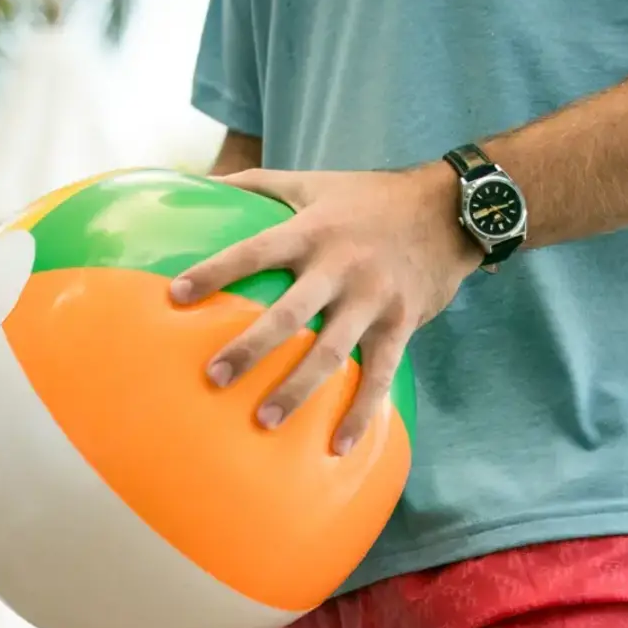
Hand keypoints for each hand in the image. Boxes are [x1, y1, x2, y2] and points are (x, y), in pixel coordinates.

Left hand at [170, 164, 480, 452]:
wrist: (451, 210)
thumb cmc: (370, 198)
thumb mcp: (312, 181)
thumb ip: (255, 182)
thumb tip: (196, 180)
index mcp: (312, 232)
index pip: (255, 251)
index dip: (216, 271)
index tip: (177, 295)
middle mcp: (340, 266)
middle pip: (290, 313)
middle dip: (251, 347)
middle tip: (214, 377)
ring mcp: (373, 299)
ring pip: (331, 352)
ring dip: (297, 390)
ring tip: (264, 422)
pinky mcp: (401, 324)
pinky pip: (379, 375)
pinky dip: (360, 413)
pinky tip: (337, 447)